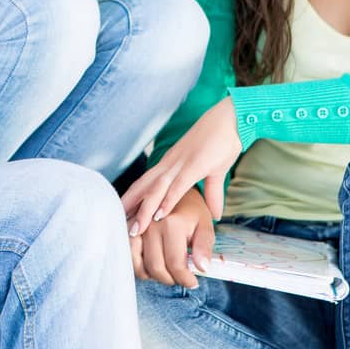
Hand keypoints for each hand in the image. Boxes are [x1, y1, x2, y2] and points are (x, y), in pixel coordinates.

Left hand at [121, 97, 240, 237]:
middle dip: (131, 208)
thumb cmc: (222, 141)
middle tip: (119, 227)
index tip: (123, 215)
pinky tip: (160, 215)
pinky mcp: (195, 165)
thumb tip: (215, 215)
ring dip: (144, 210)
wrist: (230, 118)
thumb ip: (212, 194)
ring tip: (135, 230)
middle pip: (144, 187)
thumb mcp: (215, 173)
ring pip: (156, 190)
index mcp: (171, 164)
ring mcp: (180, 163)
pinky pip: (178, 186)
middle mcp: (170, 164)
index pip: (146, 184)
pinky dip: (167, 201)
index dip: (133, 199)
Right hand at [129, 188, 214, 287]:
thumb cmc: (192, 210)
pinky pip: (128, 255)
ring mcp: (137, 225)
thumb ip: (205, 247)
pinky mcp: (128, 226)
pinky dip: (138, 266)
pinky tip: (151, 265)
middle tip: (180, 278)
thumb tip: (203, 269)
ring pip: (139, 264)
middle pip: (156, 267)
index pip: (176, 264)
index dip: (185, 279)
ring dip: (153, 275)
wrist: (173, 187)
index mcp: (173, 224)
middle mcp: (151, 225)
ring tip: (167, 272)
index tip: (193, 282)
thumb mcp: (205, 225)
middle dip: (170, 279)